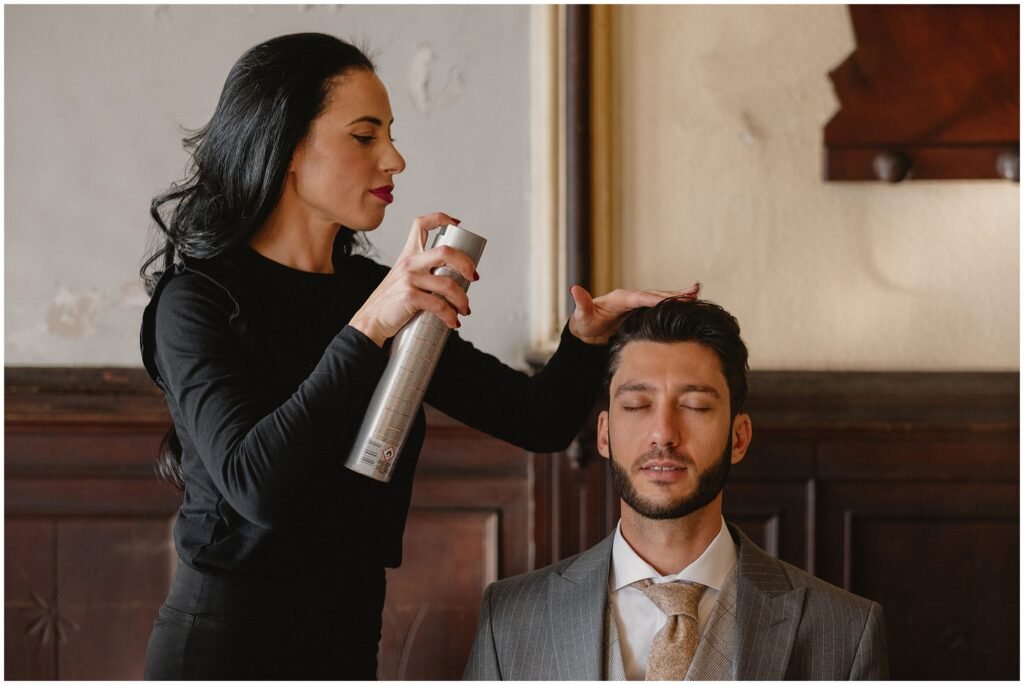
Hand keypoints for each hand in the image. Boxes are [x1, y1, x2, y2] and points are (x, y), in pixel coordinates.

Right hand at [350, 212, 476, 346]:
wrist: (371, 321)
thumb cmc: (391, 303)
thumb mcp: (402, 279)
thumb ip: (423, 275)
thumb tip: (454, 282)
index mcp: (408, 254)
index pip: (421, 224)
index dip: (441, 218)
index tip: (458, 224)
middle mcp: (409, 263)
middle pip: (446, 252)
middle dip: (466, 264)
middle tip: (474, 277)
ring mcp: (409, 279)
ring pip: (448, 284)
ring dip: (462, 299)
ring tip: (465, 309)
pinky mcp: (409, 296)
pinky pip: (439, 305)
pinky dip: (450, 316)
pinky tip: (453, 322)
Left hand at [567, 283, 700, 343]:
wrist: (587, 330)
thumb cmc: (584, 323)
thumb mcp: (581, 315)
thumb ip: (581, 304)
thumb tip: (574, 289)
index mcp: (619, 298)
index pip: (639, 298)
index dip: (654, 299)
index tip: (668, 300)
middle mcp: (631, 298)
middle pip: (655, 295)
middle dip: (673, 294)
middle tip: (693, 291)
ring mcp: (638, 304)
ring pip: (661, 299)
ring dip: (678, 297)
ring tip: (696, 293)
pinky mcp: (642, 311)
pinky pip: (660, 307)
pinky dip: (675, 304)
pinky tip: (690, 304)